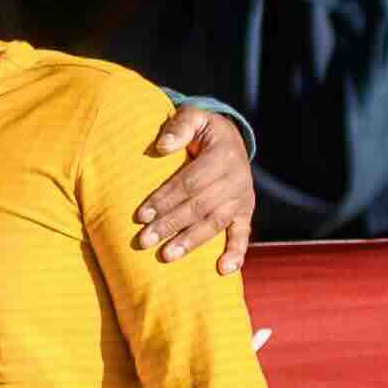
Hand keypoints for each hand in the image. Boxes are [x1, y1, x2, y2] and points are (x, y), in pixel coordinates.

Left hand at [129, 103, 256, 271]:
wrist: (232, 140)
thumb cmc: (203, 130)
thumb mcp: (194, 116)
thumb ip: (180, 125)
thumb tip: (162, 146)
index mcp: (224, 155)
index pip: (190, 182)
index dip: (165, 198)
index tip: (141, 215)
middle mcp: (237, 179)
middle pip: (200, 206)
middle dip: (170, 224)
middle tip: (144, 240)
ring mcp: (243, 198)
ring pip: (215, 223)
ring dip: (191, 241)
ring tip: (166, 256)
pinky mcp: (246, 212)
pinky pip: (243, 235)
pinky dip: (236, 253)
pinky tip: (223, 271)